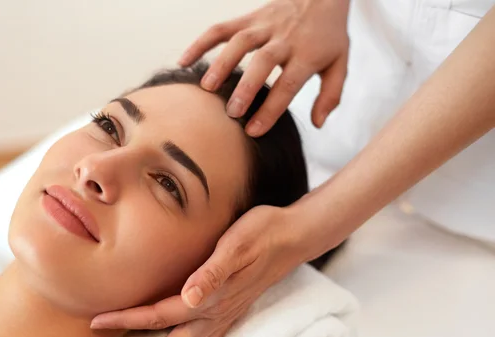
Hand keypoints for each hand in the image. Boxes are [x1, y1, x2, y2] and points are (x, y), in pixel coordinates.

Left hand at [90, 202, 333, 336]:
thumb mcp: (235, 245)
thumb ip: (212, 272)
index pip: (159, 314)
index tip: (99, 322)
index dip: (127, 319)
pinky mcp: (232, 309)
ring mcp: (226, 314)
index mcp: (211, 296)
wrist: (292, 235)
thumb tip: (189, 297)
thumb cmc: (261, 233)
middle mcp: (217, 311)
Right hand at [178, 0, 350, 135]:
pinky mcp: (249, 18)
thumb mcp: (339, 64)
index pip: (289, 84)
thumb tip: (317, 123)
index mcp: (308, 54)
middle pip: (263, 62)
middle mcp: (285, 38)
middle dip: (246, 87)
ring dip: (221, 64)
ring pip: (240, 41)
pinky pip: (222, 28)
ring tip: (207, 89)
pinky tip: (185, 61)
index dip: (271, 108)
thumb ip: (331, 95)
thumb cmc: (328, 36)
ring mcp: (265, 25)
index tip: (254, 131)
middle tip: (231, 113)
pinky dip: (201, 43)